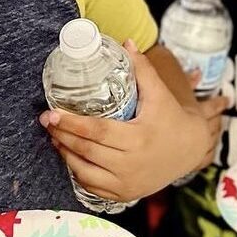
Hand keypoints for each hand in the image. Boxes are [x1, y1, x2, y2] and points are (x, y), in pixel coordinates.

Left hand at [41, 41, 227, 202]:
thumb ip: (142, 69)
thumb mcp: (159, 93)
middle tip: (46, 121)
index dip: (71, 123)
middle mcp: (131, 164)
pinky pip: (92, 186)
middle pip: (86, 150)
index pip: (96, 131)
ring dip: (66, 154)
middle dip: (62, 135)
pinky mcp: (124, 193)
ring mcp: (127, 183)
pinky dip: (77, 172)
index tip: (52, 113)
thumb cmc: (172, 118)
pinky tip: (70, 156)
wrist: (190, 150)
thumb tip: (126, 42)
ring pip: (84, 172)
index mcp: (138, 137)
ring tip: (55, 137)